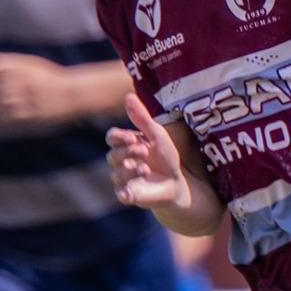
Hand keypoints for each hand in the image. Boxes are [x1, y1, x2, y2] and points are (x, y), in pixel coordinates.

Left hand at [0, 53, 79, 124]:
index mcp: (22, 66)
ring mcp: (28, 97)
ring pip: (1, 101)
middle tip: (10, 92)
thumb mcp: (34, 63)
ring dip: (4, 103)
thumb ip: (13, 60)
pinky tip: (17, 113)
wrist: (76, 93)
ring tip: (15, 102)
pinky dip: (10, 115)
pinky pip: (10, 116)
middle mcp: (23, 80)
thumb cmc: (53, 78)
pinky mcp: (33, 113)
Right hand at [107, 94, 187, 208]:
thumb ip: (142, 118)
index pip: (112, 138)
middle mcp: (120, 161)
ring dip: (130, 170)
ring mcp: (123, 179)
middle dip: (128, 152)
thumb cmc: (166, 157)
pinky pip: (121, 194)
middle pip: (113, 155)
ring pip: (117, 174)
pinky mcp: (129, 195)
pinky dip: (124, 193)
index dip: (119, 137)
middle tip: (144, 151)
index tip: (131, 137)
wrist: (178, 183)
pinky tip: (128, 193)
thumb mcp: (157, 136)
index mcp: (126, 145)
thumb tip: (128, 96)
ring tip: (145, 168)